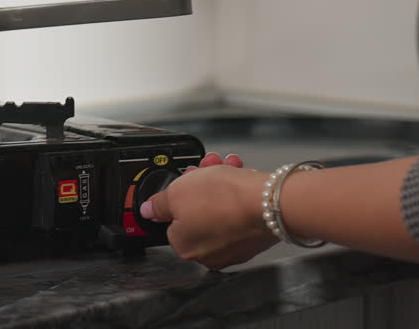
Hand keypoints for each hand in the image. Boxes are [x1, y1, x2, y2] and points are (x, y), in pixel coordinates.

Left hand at [141, 154, 276, 270]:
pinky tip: (238, 174)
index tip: (183, 182)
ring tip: (223, 164)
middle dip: (200, 184)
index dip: (177, 197)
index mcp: (185, 247)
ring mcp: (234, 246)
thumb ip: (158, 204)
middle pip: (196, 211)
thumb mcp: (176, 193)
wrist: (269, 201)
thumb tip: (149, 210)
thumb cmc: (224, 200)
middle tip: (203, 169)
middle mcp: (210, 253)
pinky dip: (237, 192)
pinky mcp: (254, 236)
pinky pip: (238, 210)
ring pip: (219, 207)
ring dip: (219, 182)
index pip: (172, 221)